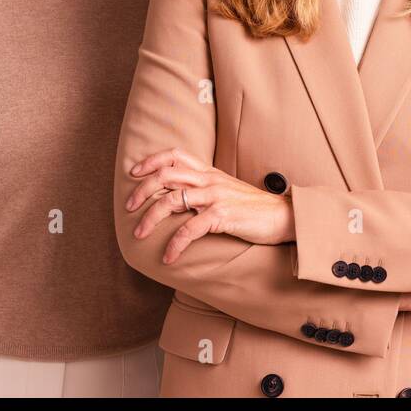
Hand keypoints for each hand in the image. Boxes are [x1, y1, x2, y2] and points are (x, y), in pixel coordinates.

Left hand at [124, 149, 294, 262]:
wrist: (282, 216)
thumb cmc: (252, 208)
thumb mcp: (225, 190)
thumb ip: (204, 189)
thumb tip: (178, 197)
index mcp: (209, 172)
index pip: (175, 155)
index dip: (151, 161)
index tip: (134, 173)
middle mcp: (209, 180)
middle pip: (166, 175)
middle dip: (142, 190)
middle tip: (128, 207)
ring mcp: (215, 196)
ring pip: (171, 200)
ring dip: (150, 218)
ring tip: (139, 234)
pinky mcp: (222, 215)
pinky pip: (190, 228)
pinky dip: (175, 243)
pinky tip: (168, 256)